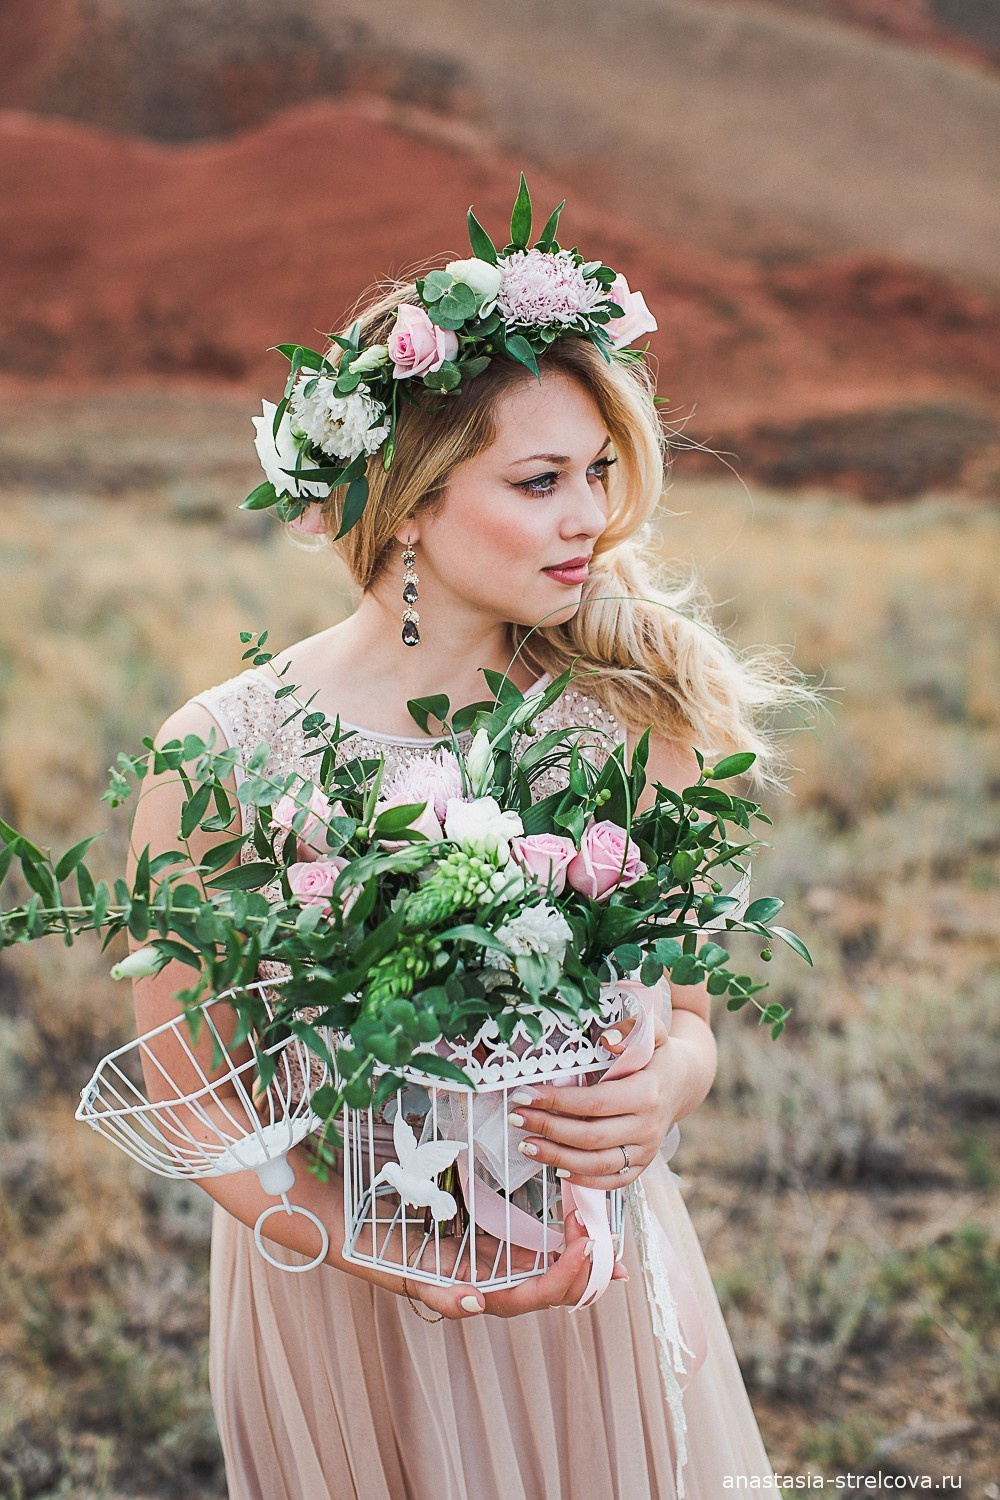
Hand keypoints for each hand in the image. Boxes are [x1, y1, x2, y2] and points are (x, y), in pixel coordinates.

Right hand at [405, 1206, 628, 1320]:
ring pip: (568, 1272)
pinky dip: (574, 1241)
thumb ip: (447, 1300)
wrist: (413, 1258)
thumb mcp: (426, 1283)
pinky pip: (556, 1253)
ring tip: (599, 1227)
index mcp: (502, 1300)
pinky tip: (584, 1224)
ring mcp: (523, 1273)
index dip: (570, 1270)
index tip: (585, 1242)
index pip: (547, 1291)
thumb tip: (476, 1305)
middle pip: (568, 1288)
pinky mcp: (521, 1256)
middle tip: (598, 1230)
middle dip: (589, 1264)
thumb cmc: (421, 1272)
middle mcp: (519, 1291)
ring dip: (587, 1254)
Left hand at [503, 1007, 678, 1190]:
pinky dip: (582, 1178)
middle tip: (516, 1117)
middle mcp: (648, 1127)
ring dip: (556, 1157)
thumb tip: (608, 1038)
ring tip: (526, 1144)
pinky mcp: (642, 1165)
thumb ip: (631, 1027)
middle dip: (547, 1128)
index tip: (525, 1095)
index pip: (593, 1103)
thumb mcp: (652, 1032)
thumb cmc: (657, 1055)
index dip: (556, 1101)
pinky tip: (556, 1166)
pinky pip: (610, 1181)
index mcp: (647, 1093)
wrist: (684, 1082)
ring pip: (596, 1164)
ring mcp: (646, 1150)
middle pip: (589, 1137)